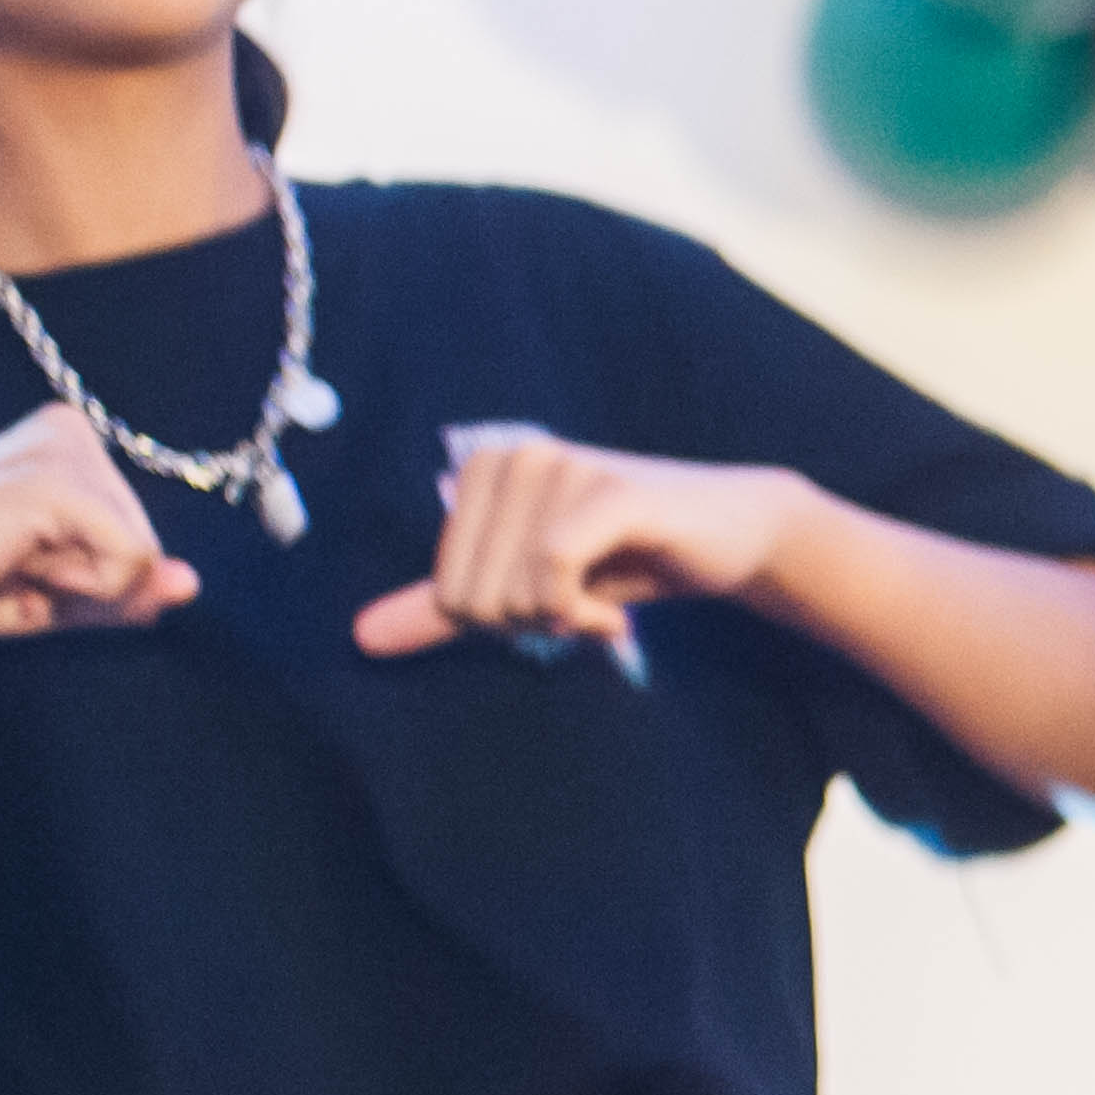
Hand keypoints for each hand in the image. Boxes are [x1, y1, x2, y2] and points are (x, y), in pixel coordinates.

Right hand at [0, 403, 200, 636]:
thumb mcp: (55, 595)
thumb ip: (127, 589)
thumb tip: (190, 585)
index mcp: (65, 440)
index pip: (137, 532)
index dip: (86, 575)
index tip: (12, 562)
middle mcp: (66, 429)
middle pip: (146, 541)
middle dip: (83, 583)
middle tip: (1, 569)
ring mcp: (60, 450)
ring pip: (141, 554)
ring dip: (73, 588)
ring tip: (0, 565)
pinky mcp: (55, 484)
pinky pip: (129, 561)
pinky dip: (78, 589)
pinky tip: (13, 567)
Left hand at [351, 429, 811, 660]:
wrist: (732, 536)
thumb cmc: (628, 557)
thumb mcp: (527, 585)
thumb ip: (447, 608)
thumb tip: (362, 639)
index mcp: (484, 469)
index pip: (447, 589)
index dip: (499, 621)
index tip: (554, 603)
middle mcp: (516, 456)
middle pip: (473, 595)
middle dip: (530, 624)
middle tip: (583, 606)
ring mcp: (564, 468)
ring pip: (512, 591)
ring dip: (562, 622)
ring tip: (603, 603)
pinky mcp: (609, 491)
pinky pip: (553, 570)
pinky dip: (581, 615)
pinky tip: (615, 616)